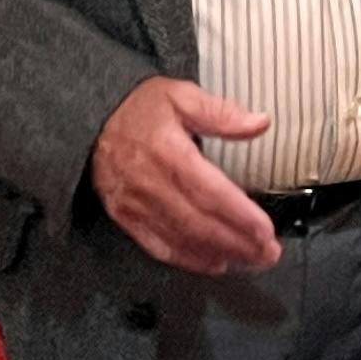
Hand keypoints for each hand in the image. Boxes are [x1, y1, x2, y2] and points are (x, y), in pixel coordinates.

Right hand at [92, 78, 280, 274]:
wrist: (91, 123)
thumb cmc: (140, 109)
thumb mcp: (180, 95)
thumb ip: (221, 112)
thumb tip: (259, 122)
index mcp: (167, 151)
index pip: (210, 191)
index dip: (240, 215)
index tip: (266, 231)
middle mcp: (150, 183)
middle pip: (200, 222)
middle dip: (238, 242)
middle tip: (269, 253)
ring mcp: (135, 205)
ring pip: (182, 239)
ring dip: (220, 253)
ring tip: (251, 261)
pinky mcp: (125, 218)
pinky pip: (159, 246)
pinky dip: (189, 260)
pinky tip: (215, 263)